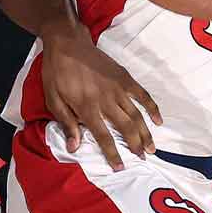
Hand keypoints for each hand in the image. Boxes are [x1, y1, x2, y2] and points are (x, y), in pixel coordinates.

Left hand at [39, 26, 160, 169]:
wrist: (68, 45)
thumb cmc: (57, 74)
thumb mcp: (53, 100)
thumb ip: (66, 123)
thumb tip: (75, 146)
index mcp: (86, 108)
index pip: (103, 136)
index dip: (113, 154)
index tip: (120, 167)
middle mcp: (106, 100)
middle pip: (125, 127)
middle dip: (136, 145)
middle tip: (144, 157)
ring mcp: (118, 88)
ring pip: (136, 114)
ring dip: (146, 132)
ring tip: (153, 146)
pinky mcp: (125, 78)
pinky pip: (142, 95)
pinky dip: (152, 108)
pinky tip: (158, 120)